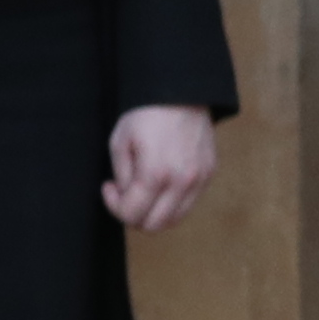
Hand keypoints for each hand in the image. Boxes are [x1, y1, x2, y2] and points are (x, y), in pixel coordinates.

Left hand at [106, 103, 216, 231]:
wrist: (181, 93)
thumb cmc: (145, 115)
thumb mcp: (120, 143)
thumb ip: (122, 177)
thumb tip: (127, 198)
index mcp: (155, 174)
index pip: (131, 215)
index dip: (114, 206)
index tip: (109, 186)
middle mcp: (182, 181)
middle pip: (154, 226)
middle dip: (132, 215)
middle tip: (124, 195)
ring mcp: (199, 179)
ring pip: (173, 219)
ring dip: (153, 212)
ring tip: (141, 190)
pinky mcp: (209, 174)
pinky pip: (188, 203)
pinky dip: (170, 203)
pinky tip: (159, 183)